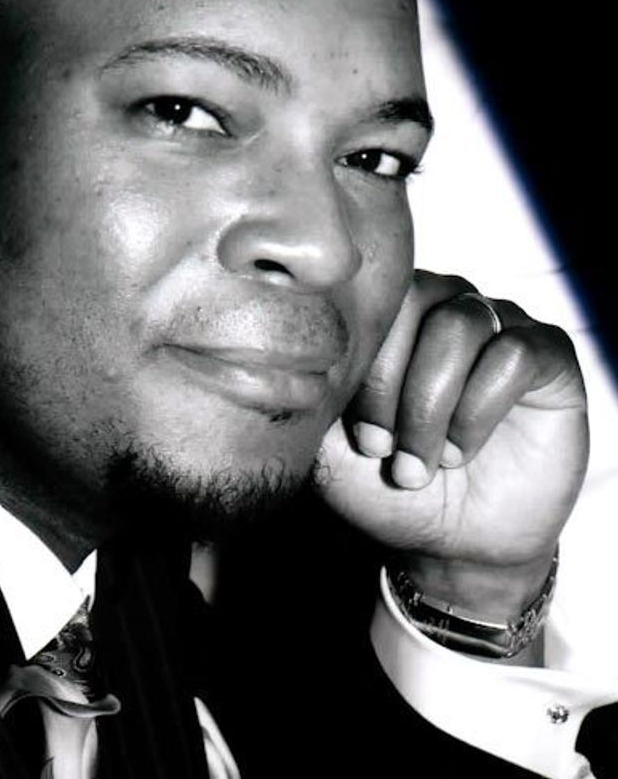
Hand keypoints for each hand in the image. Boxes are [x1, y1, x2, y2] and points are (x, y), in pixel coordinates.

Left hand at [317, 270, 587, 617]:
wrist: (454, 541)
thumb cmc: (388, 485)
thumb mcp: (330, 446)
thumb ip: (313, 396)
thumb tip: (291, 358)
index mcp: (391, 313)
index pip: (371, 298)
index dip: (363, 367)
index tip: (359, 437)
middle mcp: (445, 303)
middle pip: (416, 300)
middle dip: (393, 385)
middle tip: (385, 449)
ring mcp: (499, 323)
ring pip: (462, 324)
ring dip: (434, 403)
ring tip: (423, 461)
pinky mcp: (547, 354)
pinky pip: (514, 352)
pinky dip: (479, 410)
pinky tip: (461, 450)